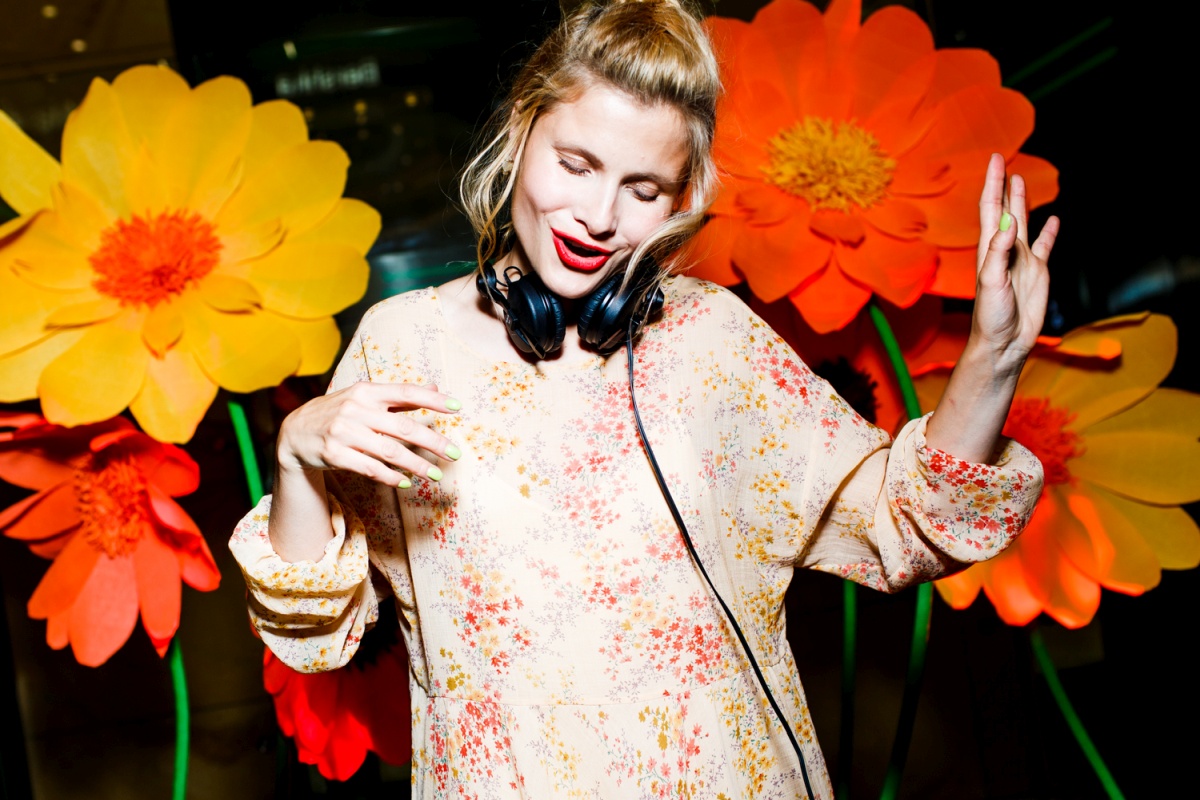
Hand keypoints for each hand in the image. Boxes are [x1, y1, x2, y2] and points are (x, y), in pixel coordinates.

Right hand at [277, 382, 461, 487]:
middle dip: (433, 442)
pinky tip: (406, 482)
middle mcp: (356, 409)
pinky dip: (391, 477)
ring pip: (390, 451)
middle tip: (454, 454)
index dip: (433, 399)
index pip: (406, 392)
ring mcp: (343, 432)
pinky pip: (370, 468)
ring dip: (417, 465)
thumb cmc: (339, 412)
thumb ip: (399, 396)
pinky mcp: (334, 454)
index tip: (458, 407)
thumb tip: (435, 386)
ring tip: (435, 475)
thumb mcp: (364, 397)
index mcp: (366, 391)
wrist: (294, 432)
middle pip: (403, 427)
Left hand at [969, 152, 1059, 376]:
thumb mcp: (992, 282)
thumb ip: (998, 253)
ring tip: (1021, 181)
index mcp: (989, 249)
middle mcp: (1004, 250)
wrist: (1004, 342)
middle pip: (1005, 210)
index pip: (991, 208)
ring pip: (1023, 223)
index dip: (993, 184)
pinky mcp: (1038, 272)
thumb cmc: (991, 316)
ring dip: (1022, 202)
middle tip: (1004, 162)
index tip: (996, 160)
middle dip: (1004, 186)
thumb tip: (1008, 224)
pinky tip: (1053, 220)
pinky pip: (1045, 245)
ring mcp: (1022, 260)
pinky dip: (1049, 232)